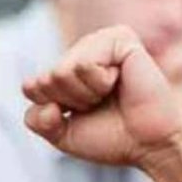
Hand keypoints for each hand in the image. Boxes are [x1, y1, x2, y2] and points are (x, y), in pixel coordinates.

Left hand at [23, 26, 181, 167]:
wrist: (150, 144)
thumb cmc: (111, 137)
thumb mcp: (62, 134)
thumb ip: (36, 119)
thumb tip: (32, 87)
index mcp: (67, 72)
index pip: (31, 87)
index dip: (52, 111)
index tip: (81, 116)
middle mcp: (81, 52)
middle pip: (46, 79)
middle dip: (70, 102)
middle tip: (100, 105)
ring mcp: (100, 42)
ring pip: (62, 71)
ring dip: (85, 93)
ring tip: (110, 94)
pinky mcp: (119, 37)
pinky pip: (84, 63)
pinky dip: (99, 82)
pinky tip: (120, 81)